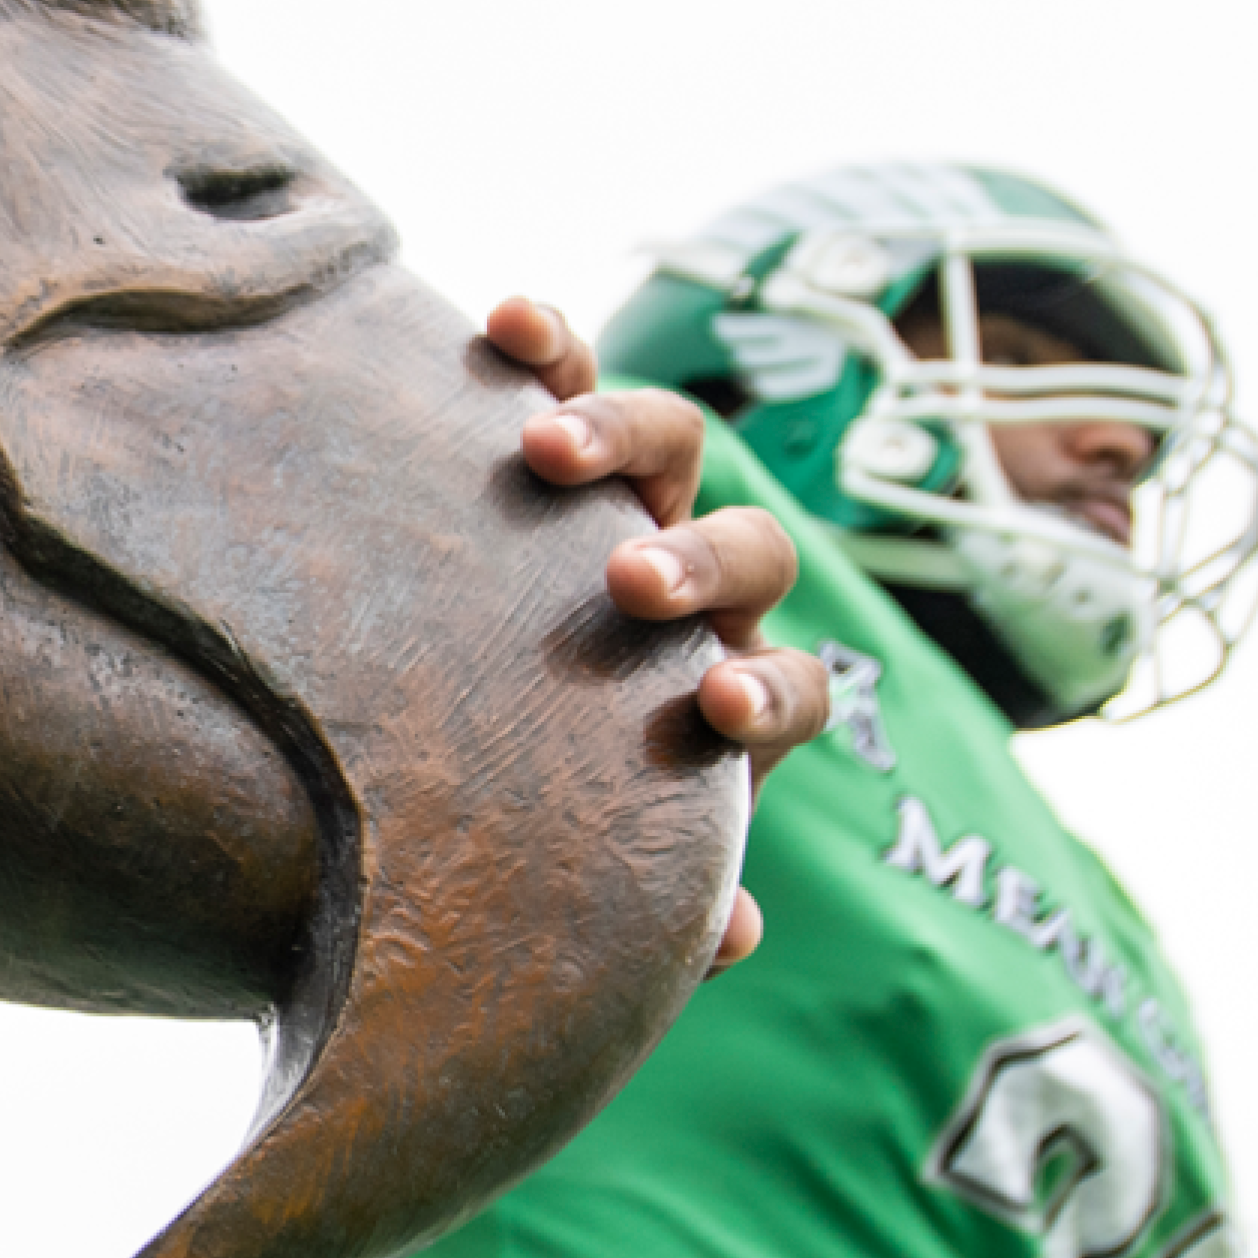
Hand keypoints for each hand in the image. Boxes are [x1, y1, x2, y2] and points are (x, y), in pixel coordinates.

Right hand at [483, 296, 812, 970]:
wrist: (464, 722)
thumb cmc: (545, 799)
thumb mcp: (602, 856)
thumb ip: (662, 894)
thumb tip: (731, 935)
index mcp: (732, 693)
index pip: (793, 687)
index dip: (769, 697)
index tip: (714, 711)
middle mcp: (706, 590)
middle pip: (751, 550)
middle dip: (699, 563)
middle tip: (632, 583)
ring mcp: (641, 503)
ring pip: (677, 445)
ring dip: (622, 437)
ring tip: (546, 451)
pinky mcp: (566, 436)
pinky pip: (571, 373)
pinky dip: (551, 346)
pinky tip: (504, 323)